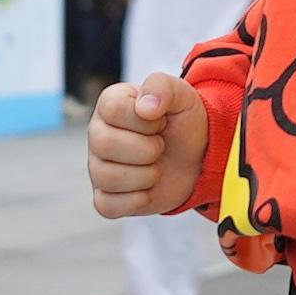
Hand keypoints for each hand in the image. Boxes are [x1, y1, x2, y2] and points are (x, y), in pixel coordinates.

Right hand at [86, 71, 208, 219]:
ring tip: (156, 165)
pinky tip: (150, 188)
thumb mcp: (182, 96)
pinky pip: (108, 206)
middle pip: (104, 144)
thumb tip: (145, 107)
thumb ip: (163, 88)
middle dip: (148, 148)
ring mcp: (98, 167)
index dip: (146, 119)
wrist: (198, 158)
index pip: (113, 110)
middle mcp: (97, 134)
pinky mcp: (105, 197)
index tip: (161, 121)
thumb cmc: (184, 123)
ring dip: (146, 175)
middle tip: (161, 145)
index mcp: (110, 104)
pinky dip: (138, 200)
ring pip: (108, 177)